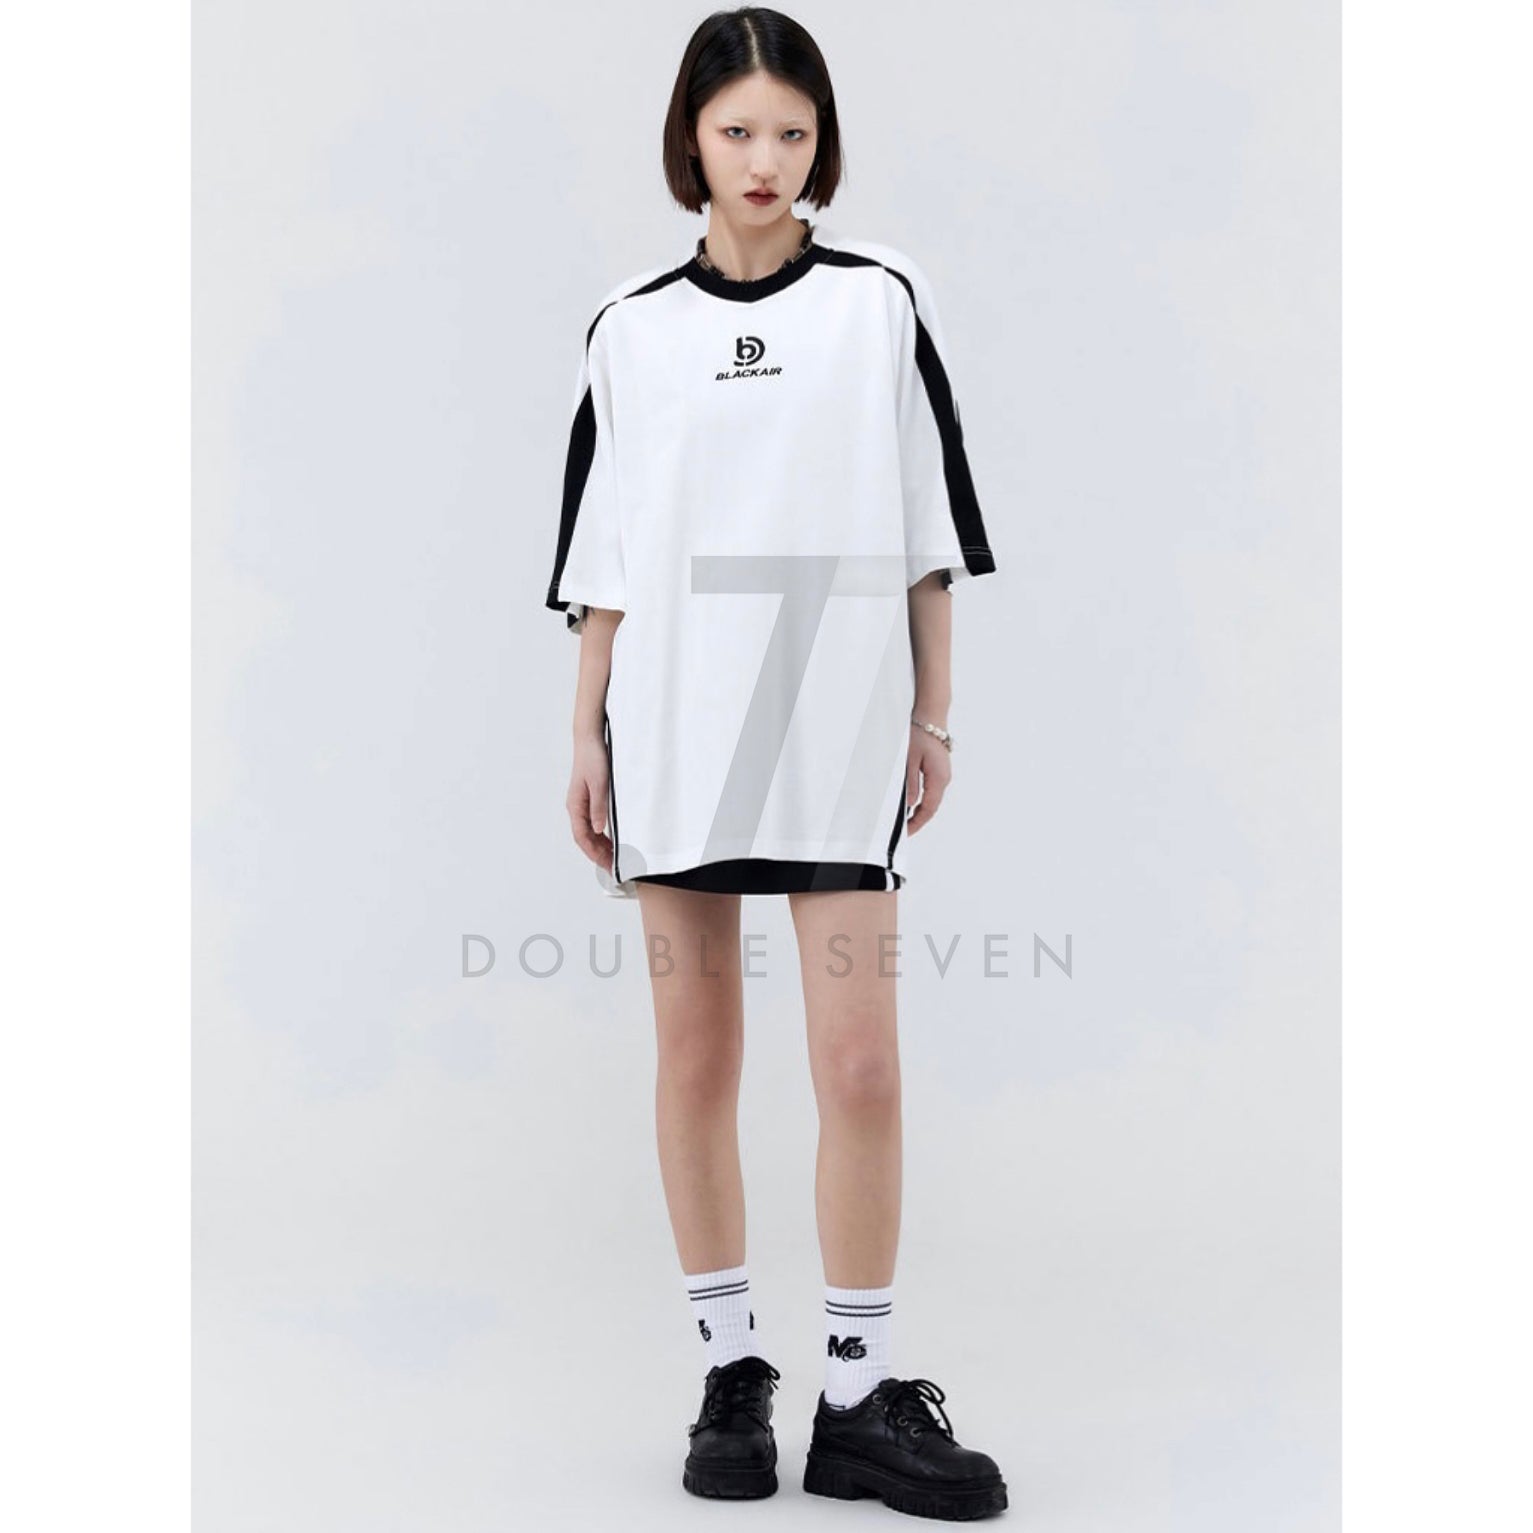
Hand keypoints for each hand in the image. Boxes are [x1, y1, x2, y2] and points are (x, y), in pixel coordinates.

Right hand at [567, 733, 614, 872]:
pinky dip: (603, 834)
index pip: (582, 837)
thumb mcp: (600, 784)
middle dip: (599, 854)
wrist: (590, 740)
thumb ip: (599, 807)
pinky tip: (613, 838)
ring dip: (601, 845)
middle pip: (586, 838)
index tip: (607, 864)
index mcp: (576, 806)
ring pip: (590, 832)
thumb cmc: (592, 758)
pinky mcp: (591, 798)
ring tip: (616, 856)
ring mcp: (583, 804)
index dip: (594, 853)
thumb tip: (598, 829)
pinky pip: (594, 822)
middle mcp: (577, 807)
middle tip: (614, 866)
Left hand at [904, 728, 951, 835]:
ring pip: (933, 800)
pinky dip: (924, 801)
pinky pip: (933, 791)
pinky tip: (914, 805)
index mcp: (938, 779)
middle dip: (919, 820)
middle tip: (904, 831)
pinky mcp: (940, 771)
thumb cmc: (921, 735)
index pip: (928, 809)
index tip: (907, 833)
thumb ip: (910, 784)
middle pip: (932, 807)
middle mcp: (944, 779)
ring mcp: (944, 775)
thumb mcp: (909, 760)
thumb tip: (909, 804)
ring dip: (921, 811)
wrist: (931, 717)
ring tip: (906, 821)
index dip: (917, 823)